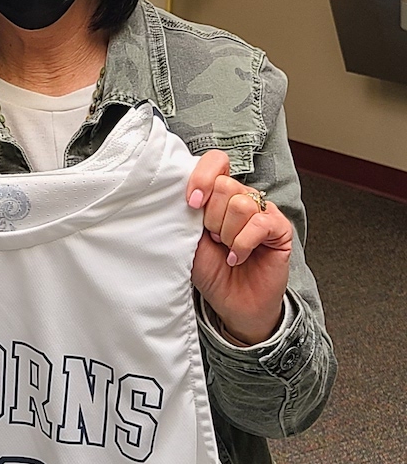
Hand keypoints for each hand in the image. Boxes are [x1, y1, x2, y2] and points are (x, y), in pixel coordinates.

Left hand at [186, 152, 292, 345]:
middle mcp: (243, 198)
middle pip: (225, 185)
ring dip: (228, 234)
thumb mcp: (188, 235)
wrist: (230, 302)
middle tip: (214, 238)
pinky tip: (238, 257)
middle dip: (212, 218)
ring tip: (227, 248)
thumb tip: (182, 188)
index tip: (192, 203)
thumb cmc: (209, 269)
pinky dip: (243, 244)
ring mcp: (263, 212)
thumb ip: (187, 210)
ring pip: (241, 204)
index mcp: (219, 194)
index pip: (217, 161)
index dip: (202, 178)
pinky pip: (260, 224)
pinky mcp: (280, 230)